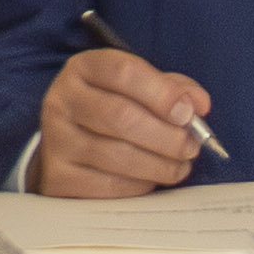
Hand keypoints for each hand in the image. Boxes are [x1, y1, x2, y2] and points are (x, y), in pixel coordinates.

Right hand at [33, 50, 207, 195]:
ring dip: (159, 164)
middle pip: (120, 116)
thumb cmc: (114, 109)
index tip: (188, 113)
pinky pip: (107, 184)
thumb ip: (173, 89)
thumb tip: (198, 105)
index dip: (162, 93)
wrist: (70, 144)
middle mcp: (62, 100)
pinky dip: (139, 184)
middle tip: (190, 146)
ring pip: (116, 155)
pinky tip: (152, 179)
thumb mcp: (140, 87)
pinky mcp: (57, 177)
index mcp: (84, 68)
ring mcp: (55, 139)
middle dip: (166, 135)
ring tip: (180, 165)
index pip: (123, 72)